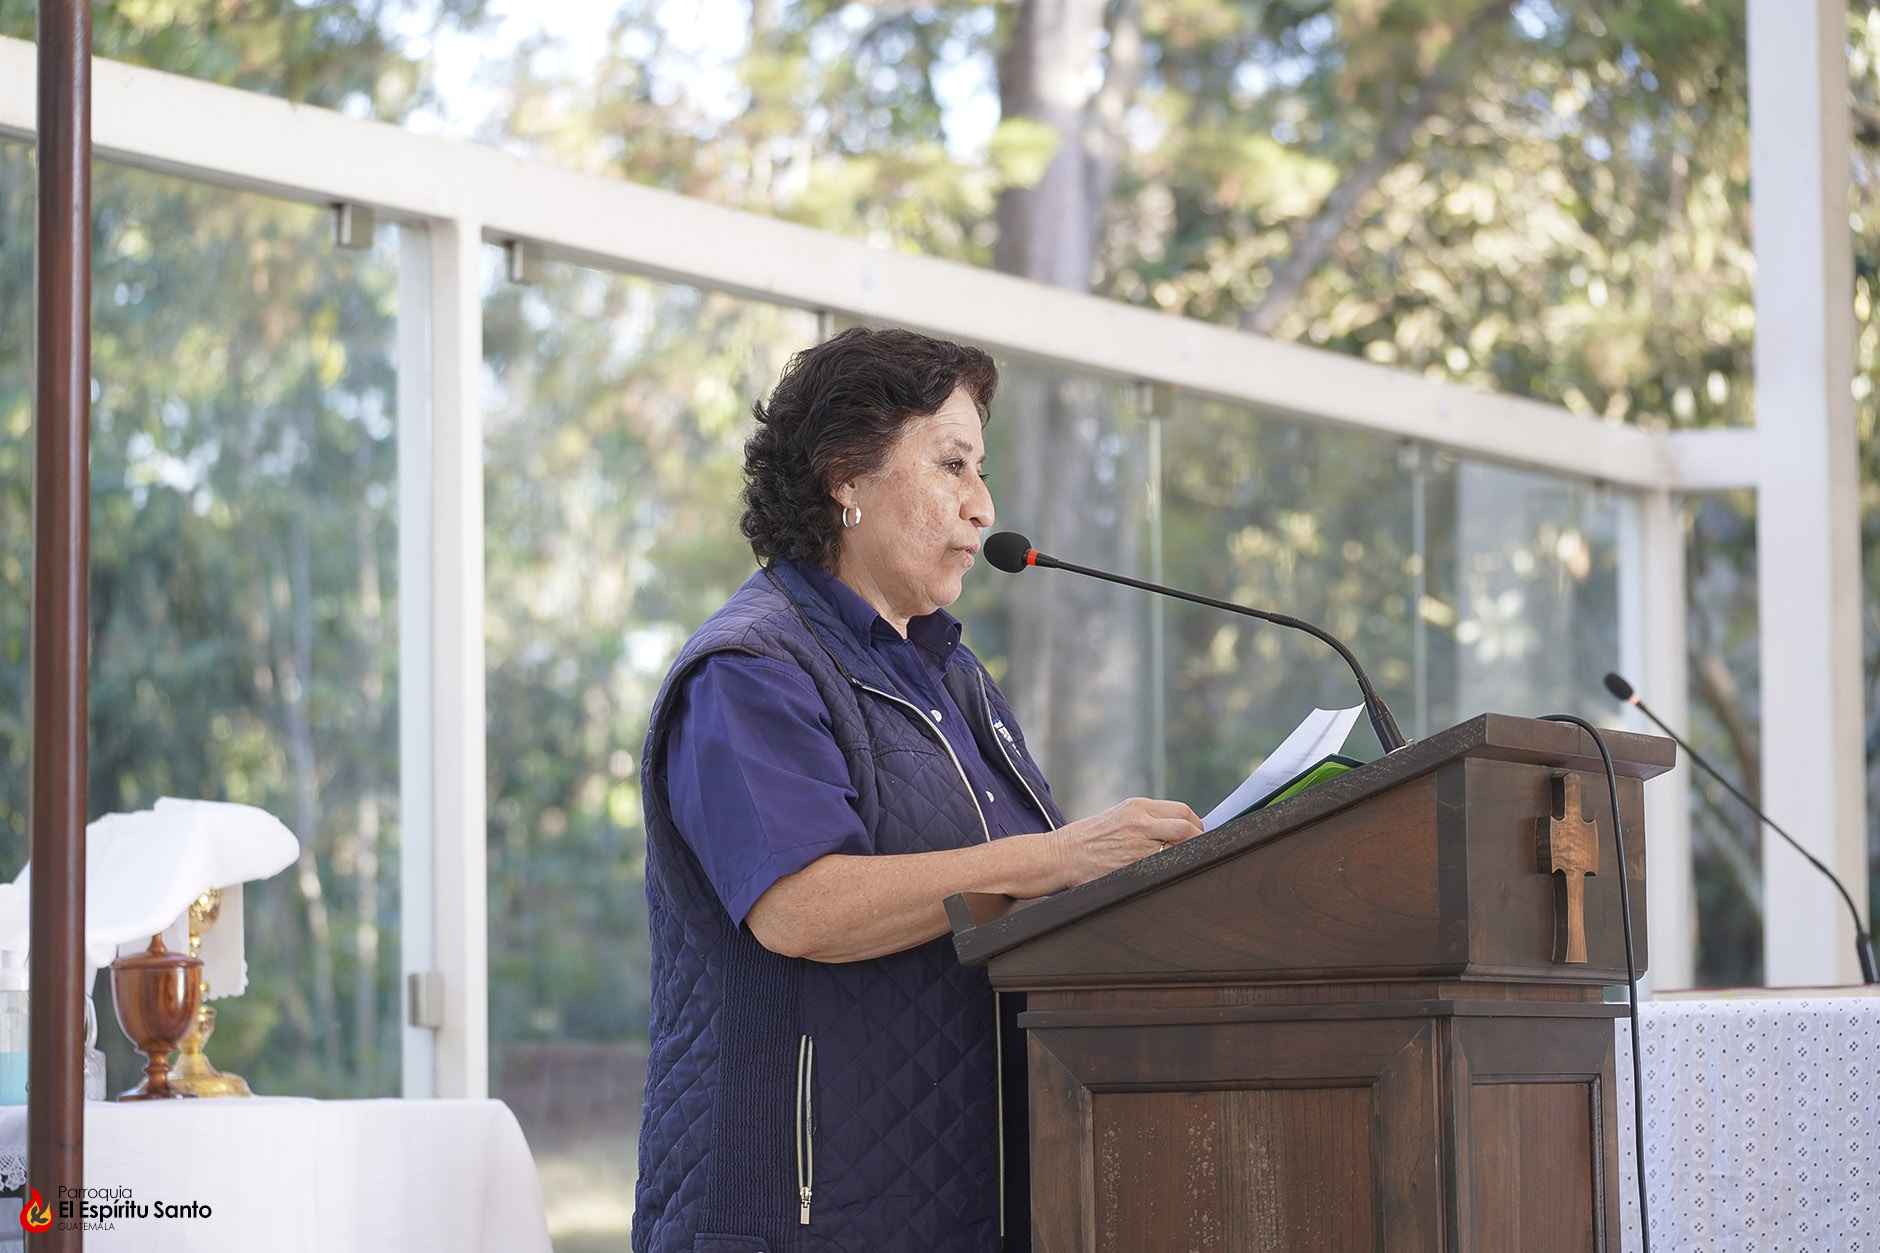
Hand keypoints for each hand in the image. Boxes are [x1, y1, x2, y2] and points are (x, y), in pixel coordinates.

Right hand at [1046, 797, 1202, 891]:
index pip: (1182, 811)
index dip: (1196, 824)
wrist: (1061, 856)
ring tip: (1185, 863)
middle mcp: (1139, 823)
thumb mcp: (1118, 816)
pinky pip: (1163, 867)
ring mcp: (1137, 846)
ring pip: (1179, 850)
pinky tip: (1168, 874)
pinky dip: (1170, 870)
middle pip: (1187, 828)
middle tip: (1199, 850)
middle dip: (1199, 840)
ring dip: (1186, 857)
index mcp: (1137, 807)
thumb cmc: (1089, 838)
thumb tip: (1181, 829)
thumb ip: (1148, 819)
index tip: (1197, 834)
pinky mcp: (1132, 866)